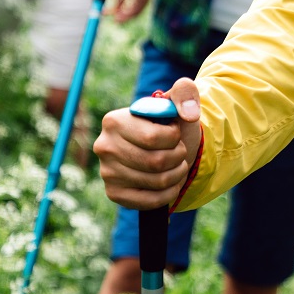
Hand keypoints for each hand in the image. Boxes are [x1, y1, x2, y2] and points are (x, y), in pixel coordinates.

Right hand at [95, 78, 204, 209]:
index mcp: (114, 120)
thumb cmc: (170, 124)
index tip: (174, 133)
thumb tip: (189, 114)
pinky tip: (171, 183)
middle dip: (178, 157)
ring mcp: (106, 172)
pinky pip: (149, 201)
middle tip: (180, 152)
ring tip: (178, 165)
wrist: (164, 149)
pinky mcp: (113, 193)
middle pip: (156, 161)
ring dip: (177, 174)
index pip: (152, 138)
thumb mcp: (179, 101)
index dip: (173, 138)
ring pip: (156, 181)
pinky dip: (168, 193)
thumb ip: (185, 93)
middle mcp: (104, 146)